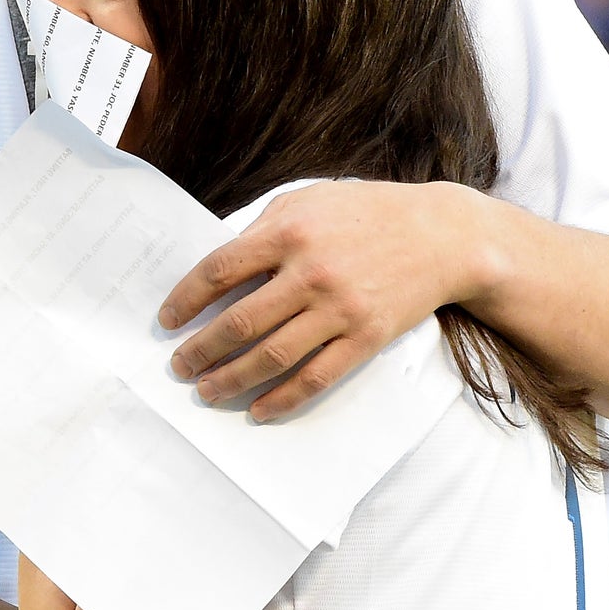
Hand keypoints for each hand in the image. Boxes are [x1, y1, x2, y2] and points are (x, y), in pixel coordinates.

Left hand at [160, 179, 478, 419]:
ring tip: (206, 390)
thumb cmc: (367, 212)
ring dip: (231, 379)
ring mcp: (339, 309)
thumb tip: (219, 268)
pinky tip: (258, 409)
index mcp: (289, 231)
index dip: (186, 299)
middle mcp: (310, 272)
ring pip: (271, 357)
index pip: (219, 270)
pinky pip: (316, 377)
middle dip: (200, 349)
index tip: (167, 320)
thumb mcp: (309, 200)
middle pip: (239, 321)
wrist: (441, 235)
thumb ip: (263, 228)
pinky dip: (283, 399)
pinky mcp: (365, 338)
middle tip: (179, 365)